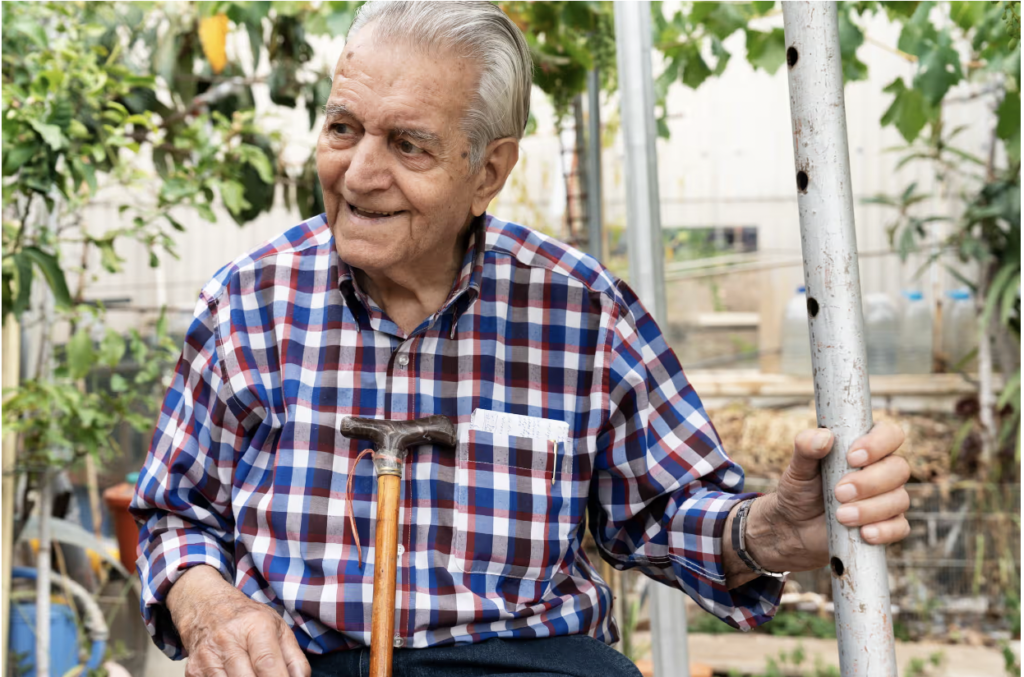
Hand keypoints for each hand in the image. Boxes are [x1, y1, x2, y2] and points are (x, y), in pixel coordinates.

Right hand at [167, 565, 310, 676]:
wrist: (206, 606)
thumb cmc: (248, 619)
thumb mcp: (278, 628)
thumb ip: (294, 658)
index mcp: (255, 626)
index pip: (266, 663)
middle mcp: (228, 639)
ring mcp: (207, 656)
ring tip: (254, 676)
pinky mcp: (193, 670)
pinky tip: (237, 676)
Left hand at [728, 420, 909, 581]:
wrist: (796, 526)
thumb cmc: (801, 489)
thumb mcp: (798, 468)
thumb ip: (805, 448)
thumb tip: (823, 436)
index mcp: (866, 447)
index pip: (889, 434)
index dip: (878, 444)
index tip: (852, 458)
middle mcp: (883, 470)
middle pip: (898, 469)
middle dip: (869, 482)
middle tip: (839, 492)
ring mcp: (889, 498)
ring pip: (899, 499)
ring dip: (870, 508)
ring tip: (841, 516)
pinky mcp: (889, 524)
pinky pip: (900, 527)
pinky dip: (884, 531)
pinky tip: (865, 533)